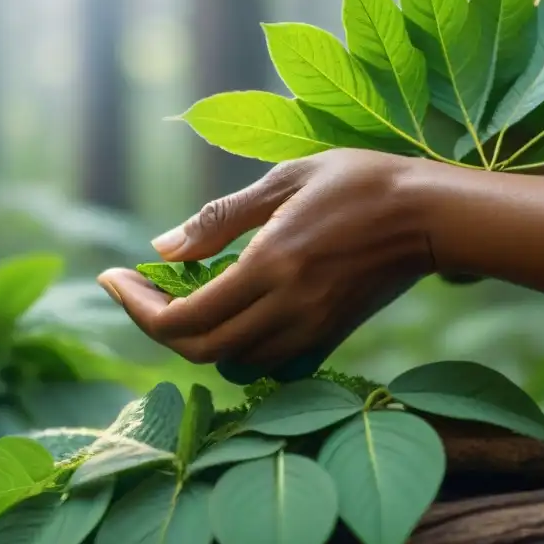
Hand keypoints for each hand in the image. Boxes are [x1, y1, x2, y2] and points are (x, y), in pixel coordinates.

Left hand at [96, 149, 439, 368]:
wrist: (431, 216)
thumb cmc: (359, 183)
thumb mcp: (285, 180)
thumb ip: (220, 218)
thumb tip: (161, 249)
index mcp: (272, 266)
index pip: (183, 317)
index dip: (136, 306)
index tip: (112, 277)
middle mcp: (288, 308)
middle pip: (199, 349)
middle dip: (155, 324)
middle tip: (135, 287)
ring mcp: (311, 330)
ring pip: (230, 361)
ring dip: (194, 336)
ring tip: (177, 293)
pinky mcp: (329, 337)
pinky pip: (267, 364)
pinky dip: (236, 347)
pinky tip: (227, 310)